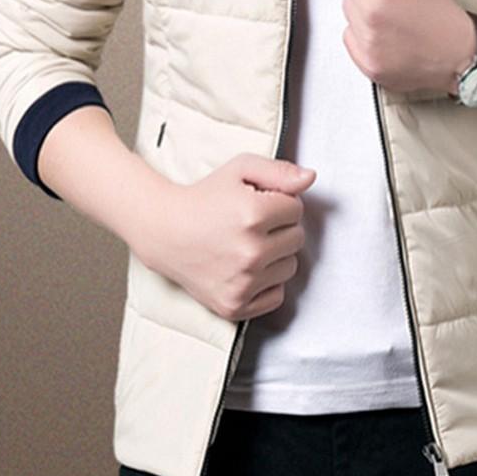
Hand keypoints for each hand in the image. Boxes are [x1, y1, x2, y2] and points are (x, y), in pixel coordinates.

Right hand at [141, 154, 316, 321]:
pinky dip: (266, 283)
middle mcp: (250, 252)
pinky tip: (246, 268)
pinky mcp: (235, 305)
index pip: (297, 209)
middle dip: (279, 228)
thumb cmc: (205, 198)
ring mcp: (243, 282)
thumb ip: (280, 171)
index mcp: (254, 215)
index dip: (279, 203)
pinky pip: (277, 296)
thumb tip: (310, 178)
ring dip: (275, 255)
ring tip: (247, 244)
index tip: (257, 204)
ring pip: (290, 267)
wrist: (166, 231)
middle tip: (251, 224)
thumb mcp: (240, 169)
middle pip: (297, 238)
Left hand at [339, 0, 476, 94]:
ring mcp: (367, 36)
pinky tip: (385, 31)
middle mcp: (371, 8)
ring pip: (345, 5)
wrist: (458, 51)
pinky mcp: (365, 59)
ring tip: (390, 12)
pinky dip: (362, 32)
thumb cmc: (439, 5)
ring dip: (362, 5)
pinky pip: (348, 34)